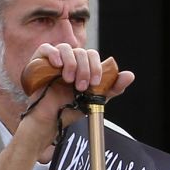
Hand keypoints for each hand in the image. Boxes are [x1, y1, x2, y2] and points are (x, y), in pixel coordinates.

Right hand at [18, 43, 136, 159]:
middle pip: (81, 52)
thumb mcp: (95, 99)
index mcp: (81, 66)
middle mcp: (68, 61)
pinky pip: (46, 48)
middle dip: (85, 69)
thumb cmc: (70, 110)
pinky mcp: (38, 62)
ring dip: (71, 63)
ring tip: (68, 80)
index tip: (95, 83)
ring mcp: (54, 61)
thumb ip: (111, 87)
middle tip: (81, 87)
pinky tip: (58, 65)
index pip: (92, 55)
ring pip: (66, 48)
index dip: (96, 67)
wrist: (51, 121)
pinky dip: (53, 54)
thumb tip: (130, 75)